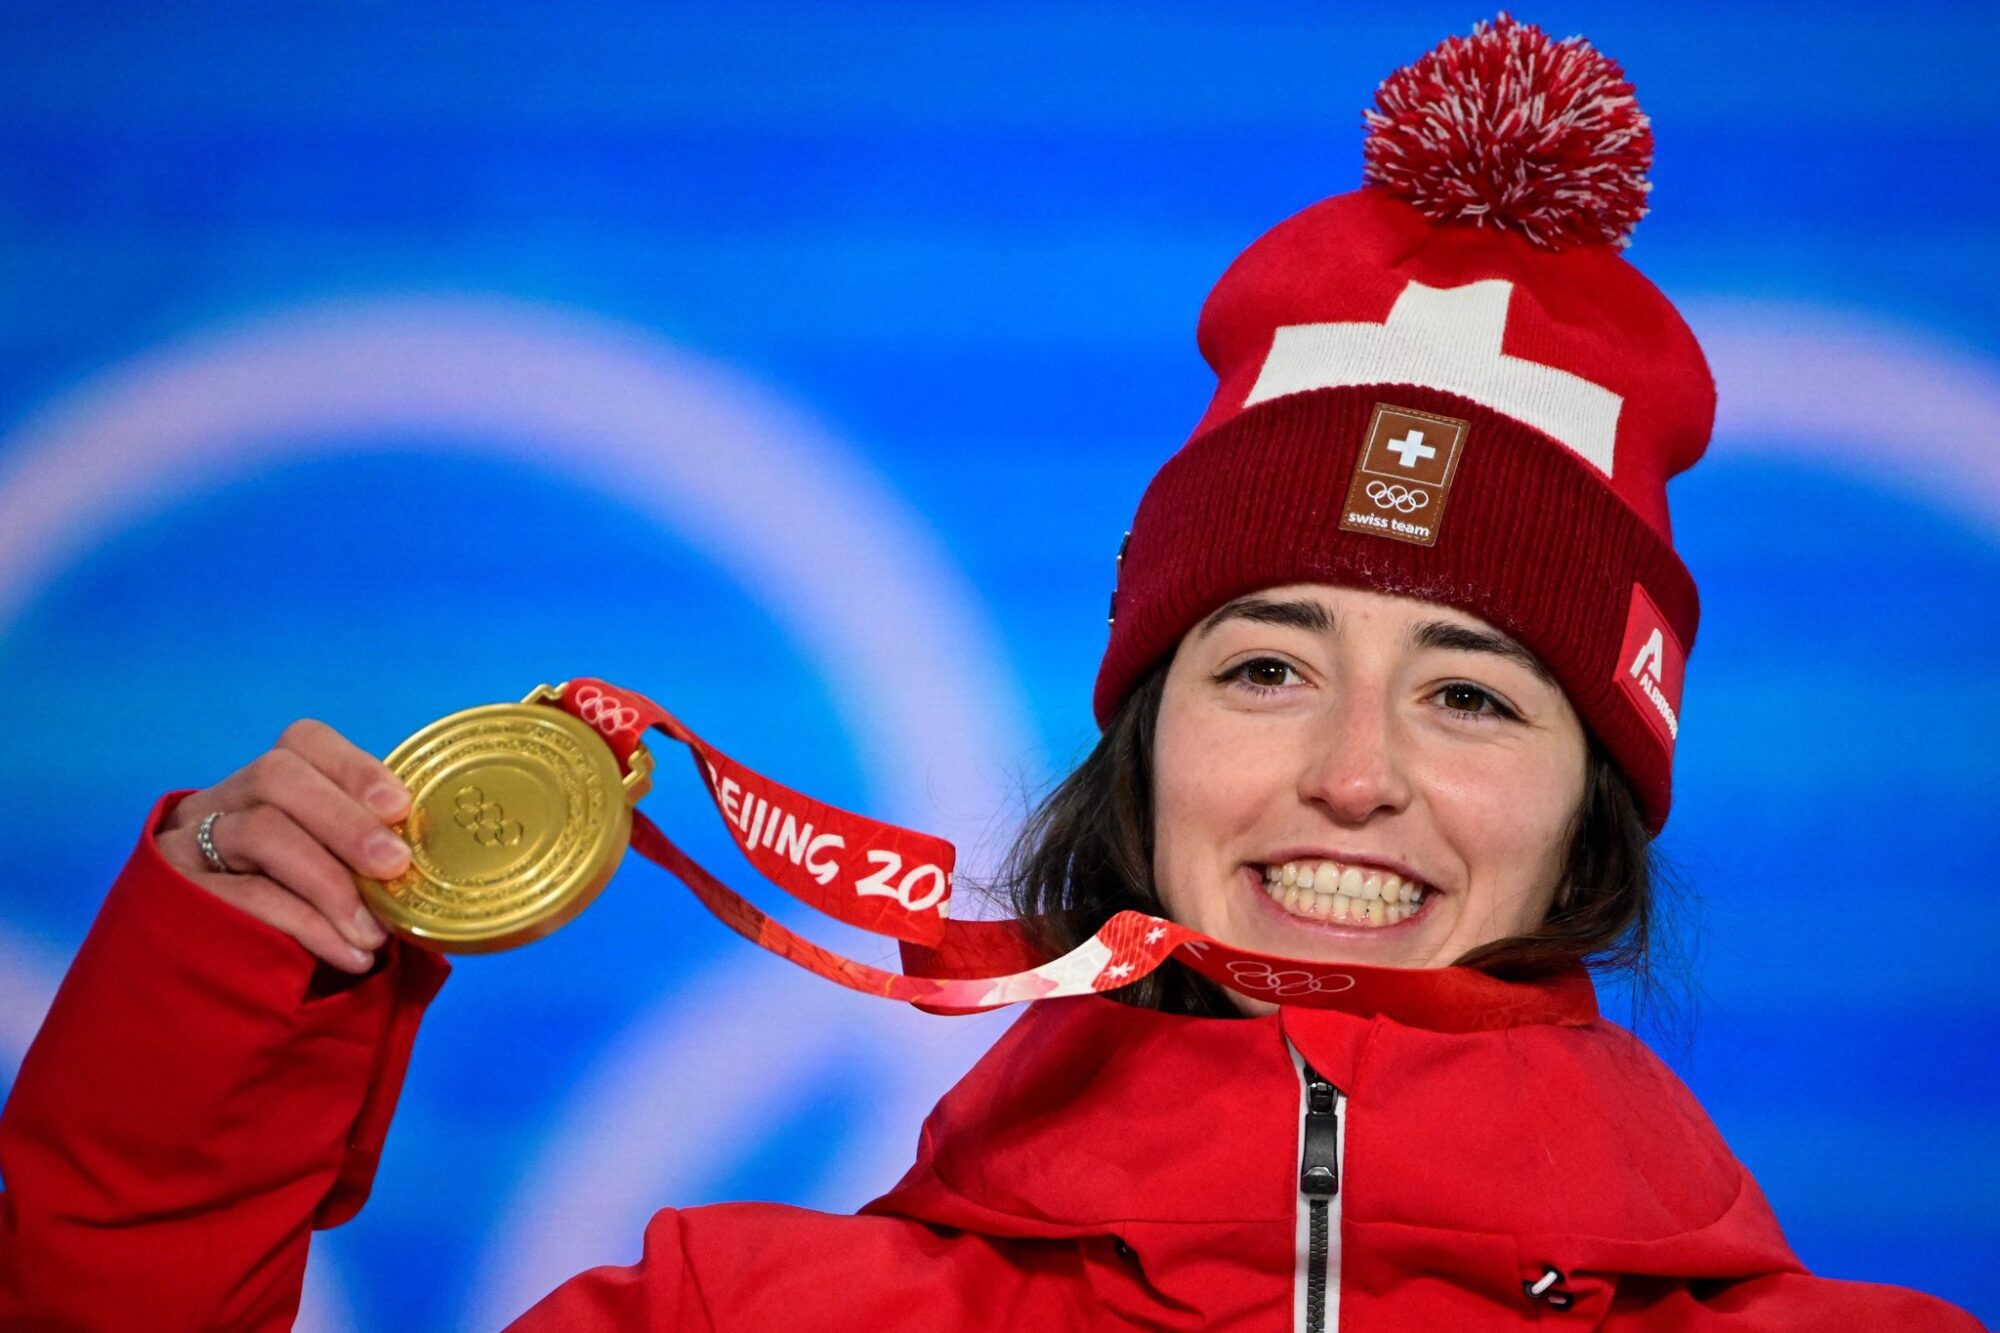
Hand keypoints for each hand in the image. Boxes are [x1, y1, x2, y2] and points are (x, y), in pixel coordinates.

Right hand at [157, 719, 413, 973]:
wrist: (204, 993)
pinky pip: (245, 896)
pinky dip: (308, 926)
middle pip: (278, 777)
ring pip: (261, 832)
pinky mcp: (175, 897)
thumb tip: (426, 863)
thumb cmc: (291, 921)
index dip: (355, 768)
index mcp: (262, 785)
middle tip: (395, 867)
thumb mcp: (327, 876)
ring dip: (331, 884)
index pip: (302, 742)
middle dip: (347, 821)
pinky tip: (349, 956)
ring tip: (374, 935)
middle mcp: (218, 802)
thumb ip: (362, 858)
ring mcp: (187, 846)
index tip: (400, 807)